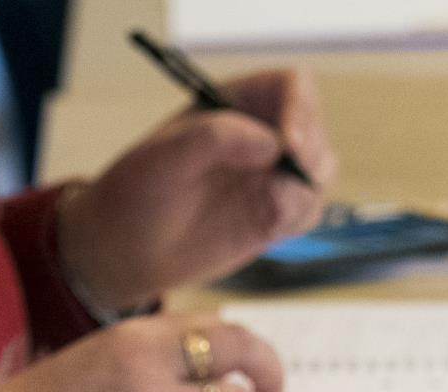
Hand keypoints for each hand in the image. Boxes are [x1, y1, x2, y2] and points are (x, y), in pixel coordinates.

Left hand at [57, 68, 336, 311]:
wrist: (128, 247)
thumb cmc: (138, 192)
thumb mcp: (164, 157)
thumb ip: (215, 138)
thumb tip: (272, 145)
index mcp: (237, 102)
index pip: (292, 87)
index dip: (302, 112)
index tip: (290, 146)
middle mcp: (262, 131)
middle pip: (316, 129)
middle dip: (311, 158)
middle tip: (286, 188)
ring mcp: (272, 173)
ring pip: (320, 172)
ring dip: (304, 192)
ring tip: (268, 213)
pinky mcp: (275, 211)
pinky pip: (308, 209)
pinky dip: (297, 218)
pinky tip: (265, 230)